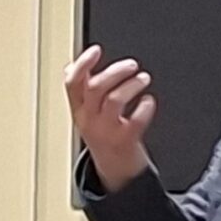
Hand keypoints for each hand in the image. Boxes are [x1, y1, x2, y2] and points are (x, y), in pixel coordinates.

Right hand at [64, 46, 155, 192]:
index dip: (83, 64)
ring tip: (144, 79)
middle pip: (95, 88)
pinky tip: (149, 102)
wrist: (115, 170)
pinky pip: (135, 121)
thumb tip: (71, 66)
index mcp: (79, 110)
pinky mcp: (125, 141)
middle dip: (115, 72)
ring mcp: (106, 131)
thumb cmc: (104, 136)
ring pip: (114, 100)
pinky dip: (145, 108)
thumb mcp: (85, 114)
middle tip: (132, 65)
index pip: (72, 83)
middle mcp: (89, 120)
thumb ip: (81, 90)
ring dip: (131, 85)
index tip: (96, 50)